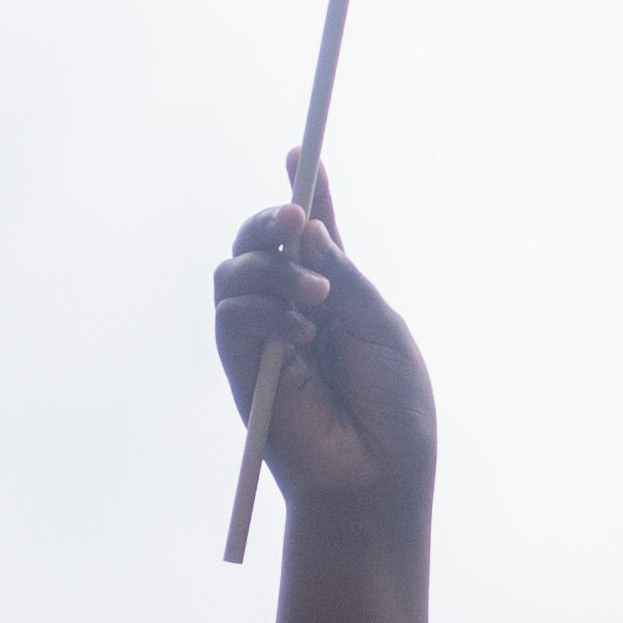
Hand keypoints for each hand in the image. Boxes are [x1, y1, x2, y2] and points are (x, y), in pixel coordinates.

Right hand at [215, 203, 437, 525]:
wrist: (375, 471)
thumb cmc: (392, 405)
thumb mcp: (381, 326)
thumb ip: (346, 275)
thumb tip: (310, 229)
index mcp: (337, 293)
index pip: (314, 233)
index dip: (305, 192)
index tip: (298, 151)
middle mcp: (294, 306)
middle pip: (260, 240)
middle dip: (273, 216)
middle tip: (298, 214)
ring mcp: (263, 333)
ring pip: (235, 269)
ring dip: (274, 267)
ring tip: (318, 295)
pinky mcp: (241, 365)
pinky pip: (230, 314)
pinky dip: (264, 309)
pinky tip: (300, 330)